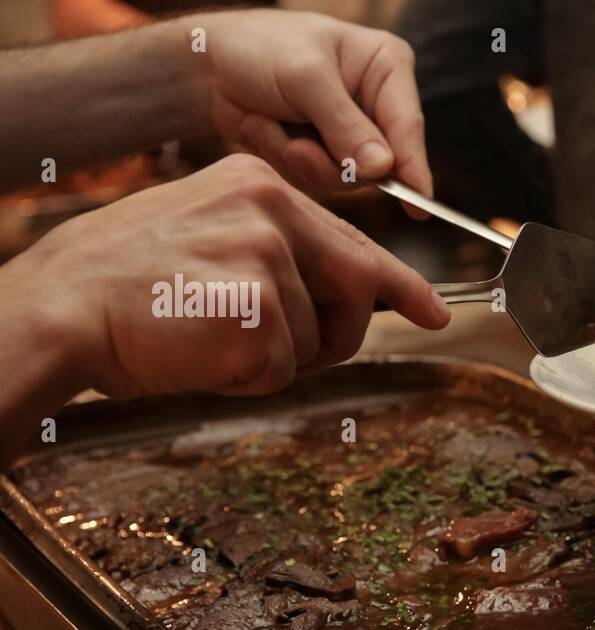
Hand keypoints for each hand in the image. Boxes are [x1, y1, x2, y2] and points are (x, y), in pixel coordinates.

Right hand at [16, 155, 448, 400]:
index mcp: (260, 185)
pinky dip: (247, 381)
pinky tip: (202, 356)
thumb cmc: (129, 286)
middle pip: (357, 288)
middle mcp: (271, 208)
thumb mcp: (209, 238)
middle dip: (339, 336)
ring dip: (273, 360)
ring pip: (316, 340)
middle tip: (291, 354)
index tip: (435, 313)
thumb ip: (279, 252)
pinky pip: (282, 369)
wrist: (59, 308)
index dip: (402, 286)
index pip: (355, 239)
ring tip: (210, 339)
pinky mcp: (258, 305)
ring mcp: (267, 254)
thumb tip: (346, 294)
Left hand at [194, 10, 430, 210]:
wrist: (209, 66)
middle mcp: (376, 106)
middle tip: (296, 147)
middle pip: (380, 163)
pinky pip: (318, 183)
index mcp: (386, 69)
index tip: (420, 206)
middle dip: (332, 161)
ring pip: (347, 179)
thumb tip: (383, 168)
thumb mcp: (305, 77)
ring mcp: (352, 136)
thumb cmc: (260, 49)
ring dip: (301, 159)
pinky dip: (285, 161)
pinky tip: (265, 130)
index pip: (407, 125)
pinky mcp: (326, 157)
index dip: (413, 167)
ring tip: (269, 124)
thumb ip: (345, 125)